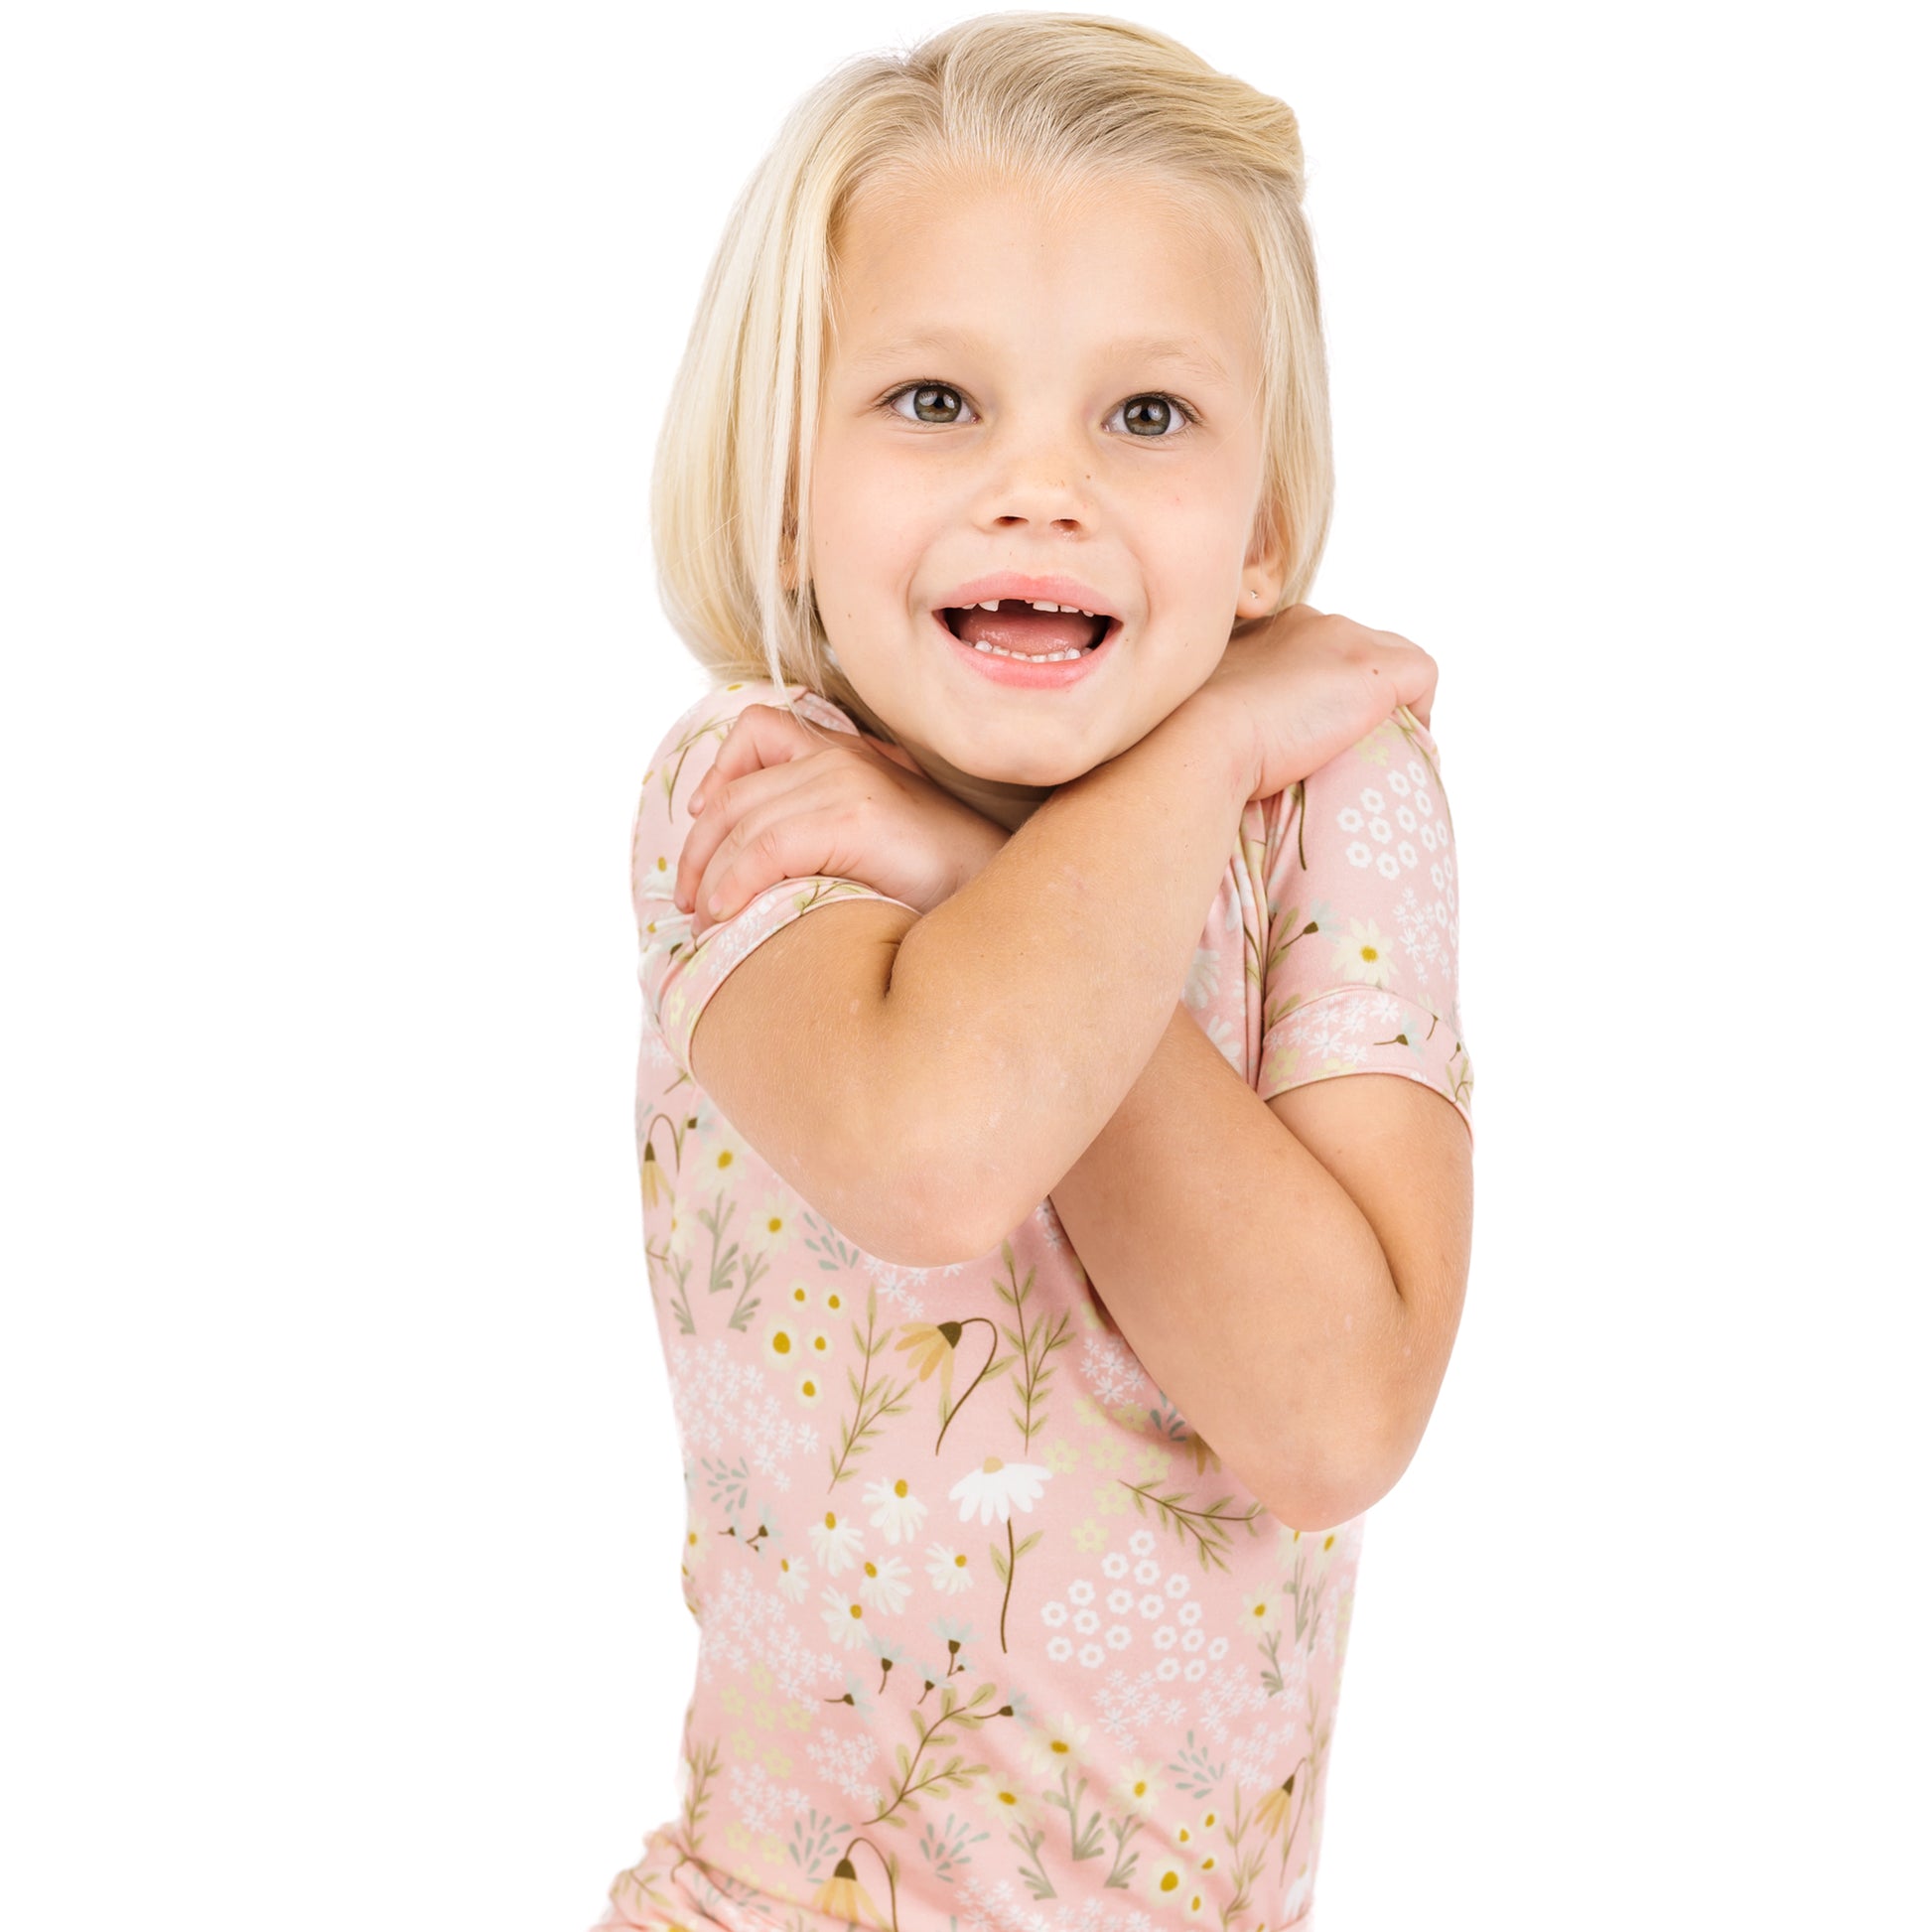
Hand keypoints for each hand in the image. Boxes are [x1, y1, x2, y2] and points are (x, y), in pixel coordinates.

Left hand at [673, 704, 1009, 935]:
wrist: (1002, 904)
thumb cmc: (944, 892)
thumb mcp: (876, 849)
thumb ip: (826, 837)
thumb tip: (759, 875)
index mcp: (852, 755)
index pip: (758, 730)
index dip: (717, 776)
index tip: (699, 823)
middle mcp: (846, 757)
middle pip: (737, 789)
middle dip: (700, 848)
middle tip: (690, 902)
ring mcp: (850, 781)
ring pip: (743, 820)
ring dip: (711, 875)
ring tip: (706, 922)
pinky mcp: (856, 816)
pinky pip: (766, 846)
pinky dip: (735, 882)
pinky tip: (730, 914)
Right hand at [1190, 604, 1438, 803]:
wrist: (1201, 737)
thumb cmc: (1192, 737)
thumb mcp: (1213, 706)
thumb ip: (1236, 703)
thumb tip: (1244, 736)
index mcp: (1273, 627)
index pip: (1321, 647)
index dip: (1326, 689)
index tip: (1316, 727)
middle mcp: (1314, 622)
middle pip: (1364, 650)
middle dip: (1362, 693)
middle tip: (1349, 743)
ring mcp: (1348, 640)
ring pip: (1397, 663)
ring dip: (1392, 705)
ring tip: (1377, 751)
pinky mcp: (1376, 669)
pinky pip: (1424, 680)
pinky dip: (1420, 715)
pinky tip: (1398, 752)